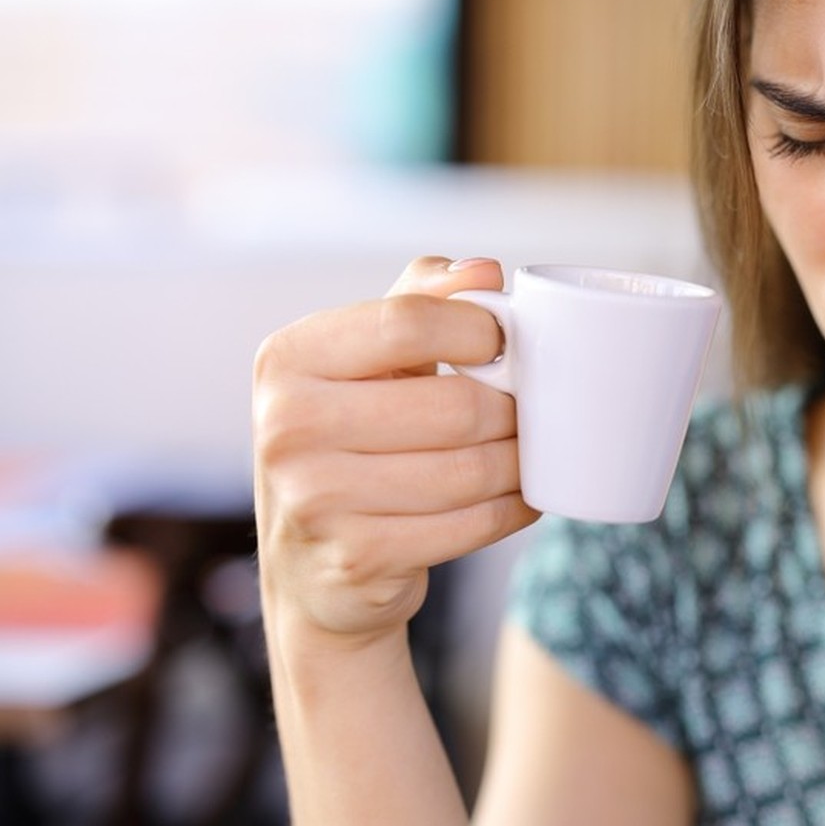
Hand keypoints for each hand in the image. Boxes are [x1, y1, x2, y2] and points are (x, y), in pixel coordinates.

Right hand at [253, 256, 539, 645]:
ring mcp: (315, 499)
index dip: (479, 331)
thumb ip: (422, 300)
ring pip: (470, 470)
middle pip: (454, 405)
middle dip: (510, 410)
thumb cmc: (350, 438)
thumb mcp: (366, 357)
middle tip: (525, 411)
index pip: (408, 323)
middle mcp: (288, 426)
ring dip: (518, 462)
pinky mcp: (356, 559)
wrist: (311, 565)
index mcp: (289, 358)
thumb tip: (484, 271)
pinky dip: (511, 509)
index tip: (504, 345)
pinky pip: (471, 526)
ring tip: (524, 452)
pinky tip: (517, 497)